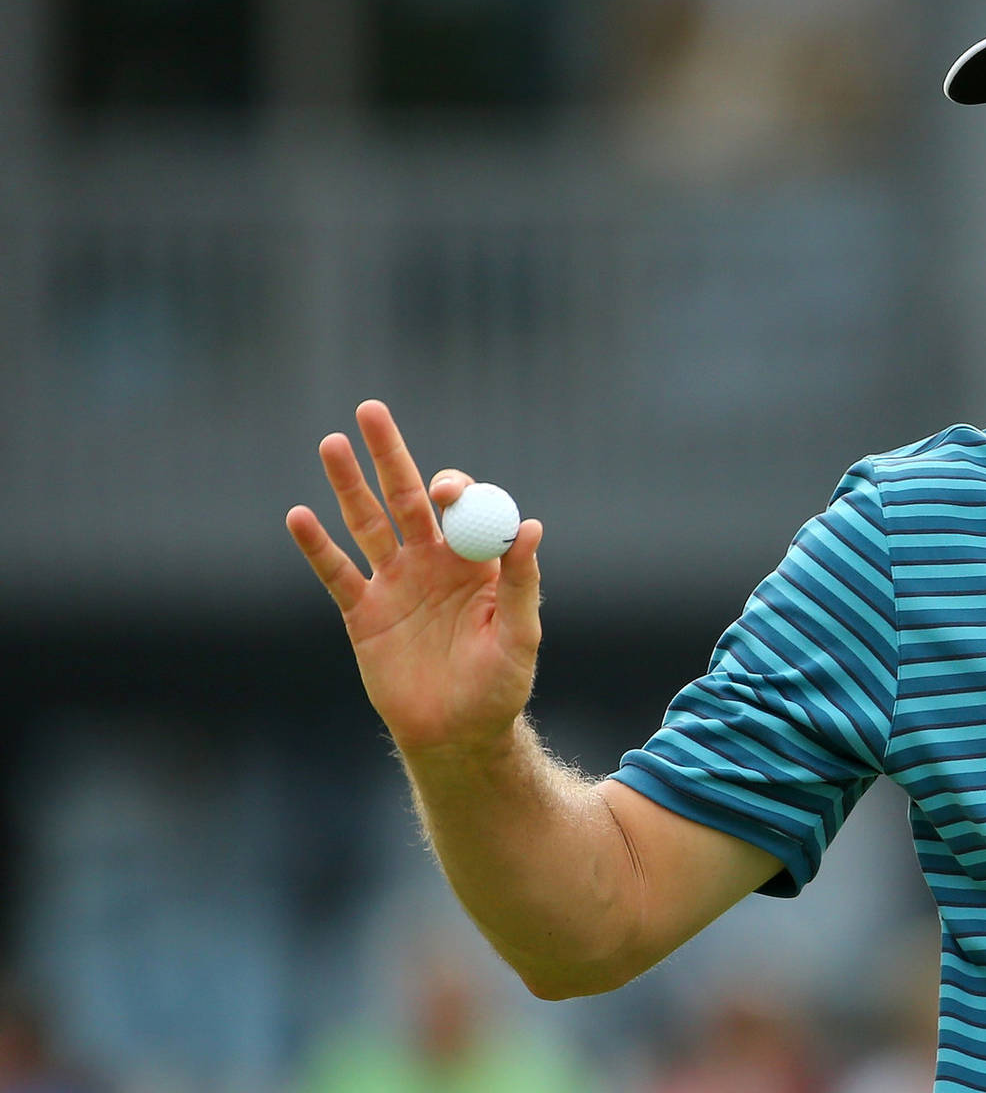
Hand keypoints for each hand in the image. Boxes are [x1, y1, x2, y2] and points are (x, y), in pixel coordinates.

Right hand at [286, 400, 543, 756]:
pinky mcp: (363, 613)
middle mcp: (433, 561)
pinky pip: (337, 573)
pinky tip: (299, 516)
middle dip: (389, 454)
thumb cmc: (500, 685)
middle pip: (406, 497)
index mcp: (475, 561)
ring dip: (347, 485)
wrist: (457, 733)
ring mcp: (395, 583)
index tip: (445, 493)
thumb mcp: (520, 635)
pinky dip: (318, 547)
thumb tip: (528, 527)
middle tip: (371, 410)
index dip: (453, 491)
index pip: (462, 507)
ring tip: (331, 443)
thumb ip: (522, 582)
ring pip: (367, 523)